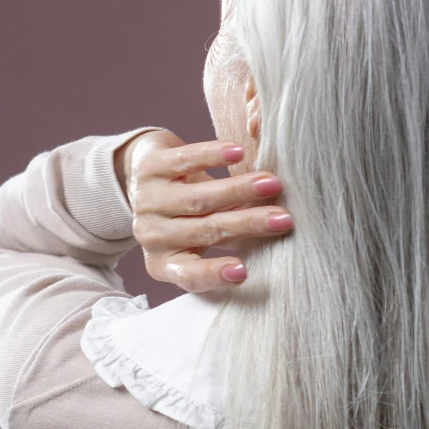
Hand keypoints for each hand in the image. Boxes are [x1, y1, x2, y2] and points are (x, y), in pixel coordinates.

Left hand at [116, 130, 291, 290]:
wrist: (144, 174)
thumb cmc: (187, 215)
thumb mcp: (203, 235)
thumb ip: (233, 239)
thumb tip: (279, 232)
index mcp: (165, 263)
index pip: (190, 275)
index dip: (216, 274)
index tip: (244, 271)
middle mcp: (152, 236)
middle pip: (206, 231)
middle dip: (249, 224)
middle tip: (284, 220)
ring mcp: (148, 201)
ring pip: (198, 199)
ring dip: (239, 190)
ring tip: (272, 184)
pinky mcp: (149, 167)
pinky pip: (184, 162)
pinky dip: (212, 157)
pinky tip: (237, 154)